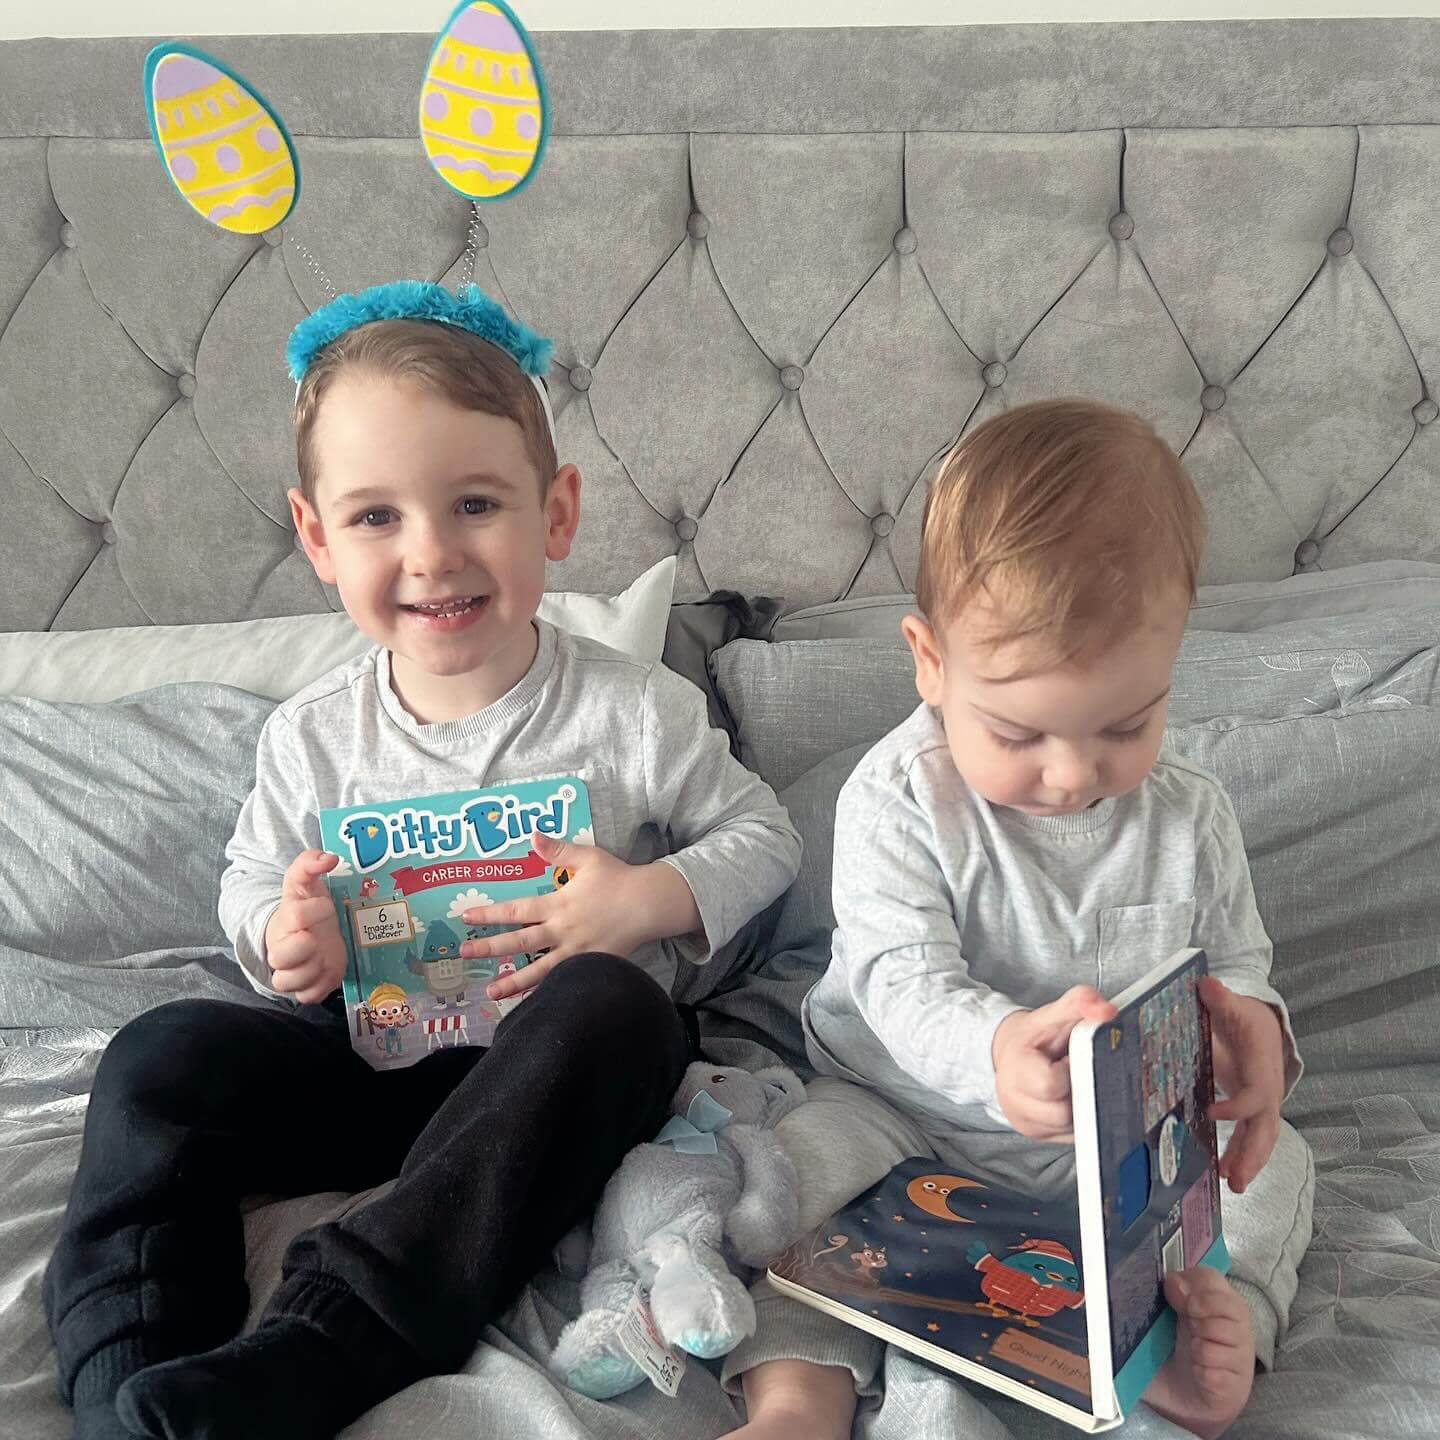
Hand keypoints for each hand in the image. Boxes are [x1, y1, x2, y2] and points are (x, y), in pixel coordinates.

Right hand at [263, 850, 346, 1003]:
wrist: (306, 931)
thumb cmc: (308, 905)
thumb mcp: (307, 882)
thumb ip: (310, 863)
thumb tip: (329, 858)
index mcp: (285, 919)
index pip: (296, 915)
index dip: (316, 910)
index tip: (326, 906)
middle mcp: (282, 948)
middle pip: (281, 955)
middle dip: (307, 946)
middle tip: (319, 938)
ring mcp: (292, 971)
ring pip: (289, 982)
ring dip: (313, 970)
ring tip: (323, 955)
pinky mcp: (305, 988)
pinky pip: (307, 997)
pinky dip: (320, 987)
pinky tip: (327, 971)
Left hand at [458, 833, 700, 998]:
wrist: (649, 905)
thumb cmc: (618, 879)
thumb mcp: (589, 858)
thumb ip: (558, 850)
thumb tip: (532, 834)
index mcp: (559, 904)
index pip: (517, 911)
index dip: (490, 914)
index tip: (467, 916)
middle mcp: (563, 931)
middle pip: (520, 943)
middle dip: (490, 948)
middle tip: (463, 952)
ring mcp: (576, 952)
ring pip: (539, 971)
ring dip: (513, 982)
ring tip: (490, 992)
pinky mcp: (590, 965)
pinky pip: (563, 981)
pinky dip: (545, 992)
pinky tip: (531, 1001)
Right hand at [991, 986, 1117, 1141]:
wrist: (1011, 1055)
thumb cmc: (1035, 1036)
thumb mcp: (1052, 1013)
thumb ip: (1079, 1002)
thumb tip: (1108, 1012)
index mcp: (1016, 1069)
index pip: (1049, 1084)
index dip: (1069, 1072)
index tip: (1072, 1058)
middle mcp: (1016, 1102)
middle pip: (1063, 1113)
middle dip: (1081, 1093)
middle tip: (1083, 1074)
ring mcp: (1028, 1123)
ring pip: (1072, 1128)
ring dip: (1085, 1107)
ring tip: (1079, 1085)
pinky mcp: (1042, 1136)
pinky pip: (1074, 1136)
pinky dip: (1083, 1119)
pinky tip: (1079, 1099)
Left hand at [1200, 976, 1284, 1192]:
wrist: (1264, 1024)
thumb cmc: (1246, 1016)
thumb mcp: (1233, 1005)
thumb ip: (1220, 998)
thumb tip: (1206, 984)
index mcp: (1261, 1066)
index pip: (1255, 1094)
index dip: (1237, 1106)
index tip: (1210, 1112)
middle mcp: (1267, 1090)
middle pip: (1265, 1127)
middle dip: (1252, 1153)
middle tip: (1234, 1179)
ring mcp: (1263, 1103)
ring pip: (1261, 1138)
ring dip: (1249, 1162)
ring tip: (1232, 1185)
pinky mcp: (1253, 1110)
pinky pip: (1252, 1137)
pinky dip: (1242, 1156)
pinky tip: (1225, 1173)